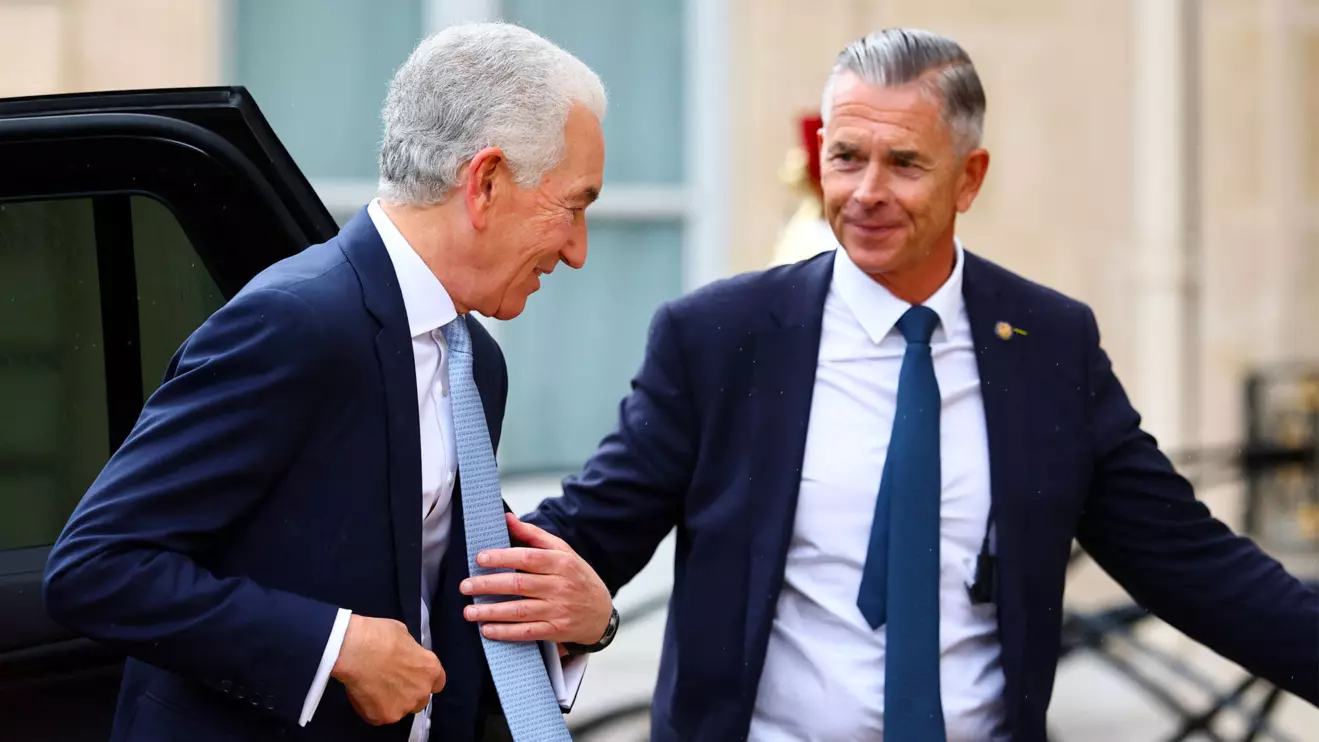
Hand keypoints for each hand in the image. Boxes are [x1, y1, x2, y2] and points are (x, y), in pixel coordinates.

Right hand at [331, 614, 445, 725]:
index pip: (437, 683)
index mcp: (430, 670)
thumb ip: (411, 653)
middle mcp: (421, 692)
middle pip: (420, 699)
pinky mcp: (382, 717)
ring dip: (392, 702)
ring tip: (374, 688)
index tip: (414, 677)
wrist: (355, 651)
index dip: (424, 680)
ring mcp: (402, 707)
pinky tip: (364, 694)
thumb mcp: (404, 636)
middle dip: (409, 693)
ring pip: (400, 709)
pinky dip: (372, 708)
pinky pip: (379, 715)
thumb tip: (406, 657)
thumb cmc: (379, 636)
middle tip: (391, 682)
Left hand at [460, 513, 611, 645]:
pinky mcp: (556, 630)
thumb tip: (507, 519)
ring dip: (492, 611)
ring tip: (469, 610)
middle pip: (519, 584)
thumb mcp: (563, 551)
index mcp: (561, 562)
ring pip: (520, 611)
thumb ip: (533, 535)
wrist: (601, 613)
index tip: (480, 558)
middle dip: (489, 585)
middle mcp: (560, 586)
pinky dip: (505, 632)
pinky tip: (487, 629)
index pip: (527, 558)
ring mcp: (558, 610)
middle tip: (465, 586)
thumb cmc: (577, 577)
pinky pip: (527, 632)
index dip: (502, 558)